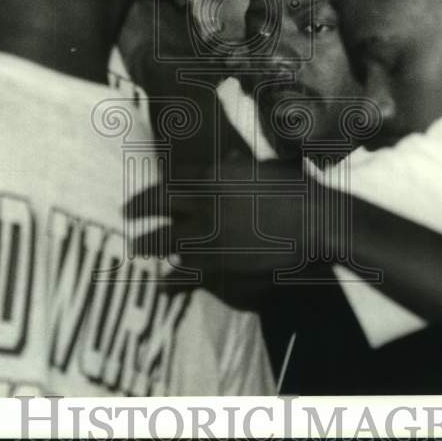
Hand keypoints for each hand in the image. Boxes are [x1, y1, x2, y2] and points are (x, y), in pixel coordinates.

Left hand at [124, 157, 323, 305]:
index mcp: (214, 175)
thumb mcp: (266, 168)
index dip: (152, 188)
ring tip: (137, 247)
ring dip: (149, 244)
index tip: (143, 191)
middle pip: (159, 205)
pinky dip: (174, 279)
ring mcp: (209, 234)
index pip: (171, 180)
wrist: (315, 222)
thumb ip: (241, 166)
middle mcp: (204, 203)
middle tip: (127, 216)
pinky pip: (187, 272)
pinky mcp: (221, 262)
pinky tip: (164, 284)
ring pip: (166, 240)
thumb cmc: (297, 188)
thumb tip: (229, 157)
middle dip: (140, 211)